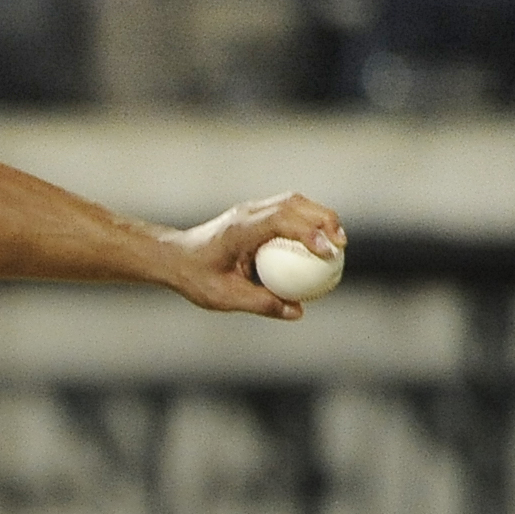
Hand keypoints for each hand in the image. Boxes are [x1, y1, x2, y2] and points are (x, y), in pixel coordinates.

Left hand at [161, 193, 347, 320]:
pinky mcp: (254, 214)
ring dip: (319, 217)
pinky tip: (319, 244)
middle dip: (324, 219)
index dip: (310, 233)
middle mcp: (248, 213)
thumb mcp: (225, 297)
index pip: (282, 221)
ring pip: (294, 202)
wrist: (173, 256)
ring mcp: (251, 210)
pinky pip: (287, 211)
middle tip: (341, 246)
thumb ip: (261, 303)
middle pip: (294, 203)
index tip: (329, 252)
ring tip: (338, 242)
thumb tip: (297, 312)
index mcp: (240, 229)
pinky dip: (307, 222)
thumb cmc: (195, 277)